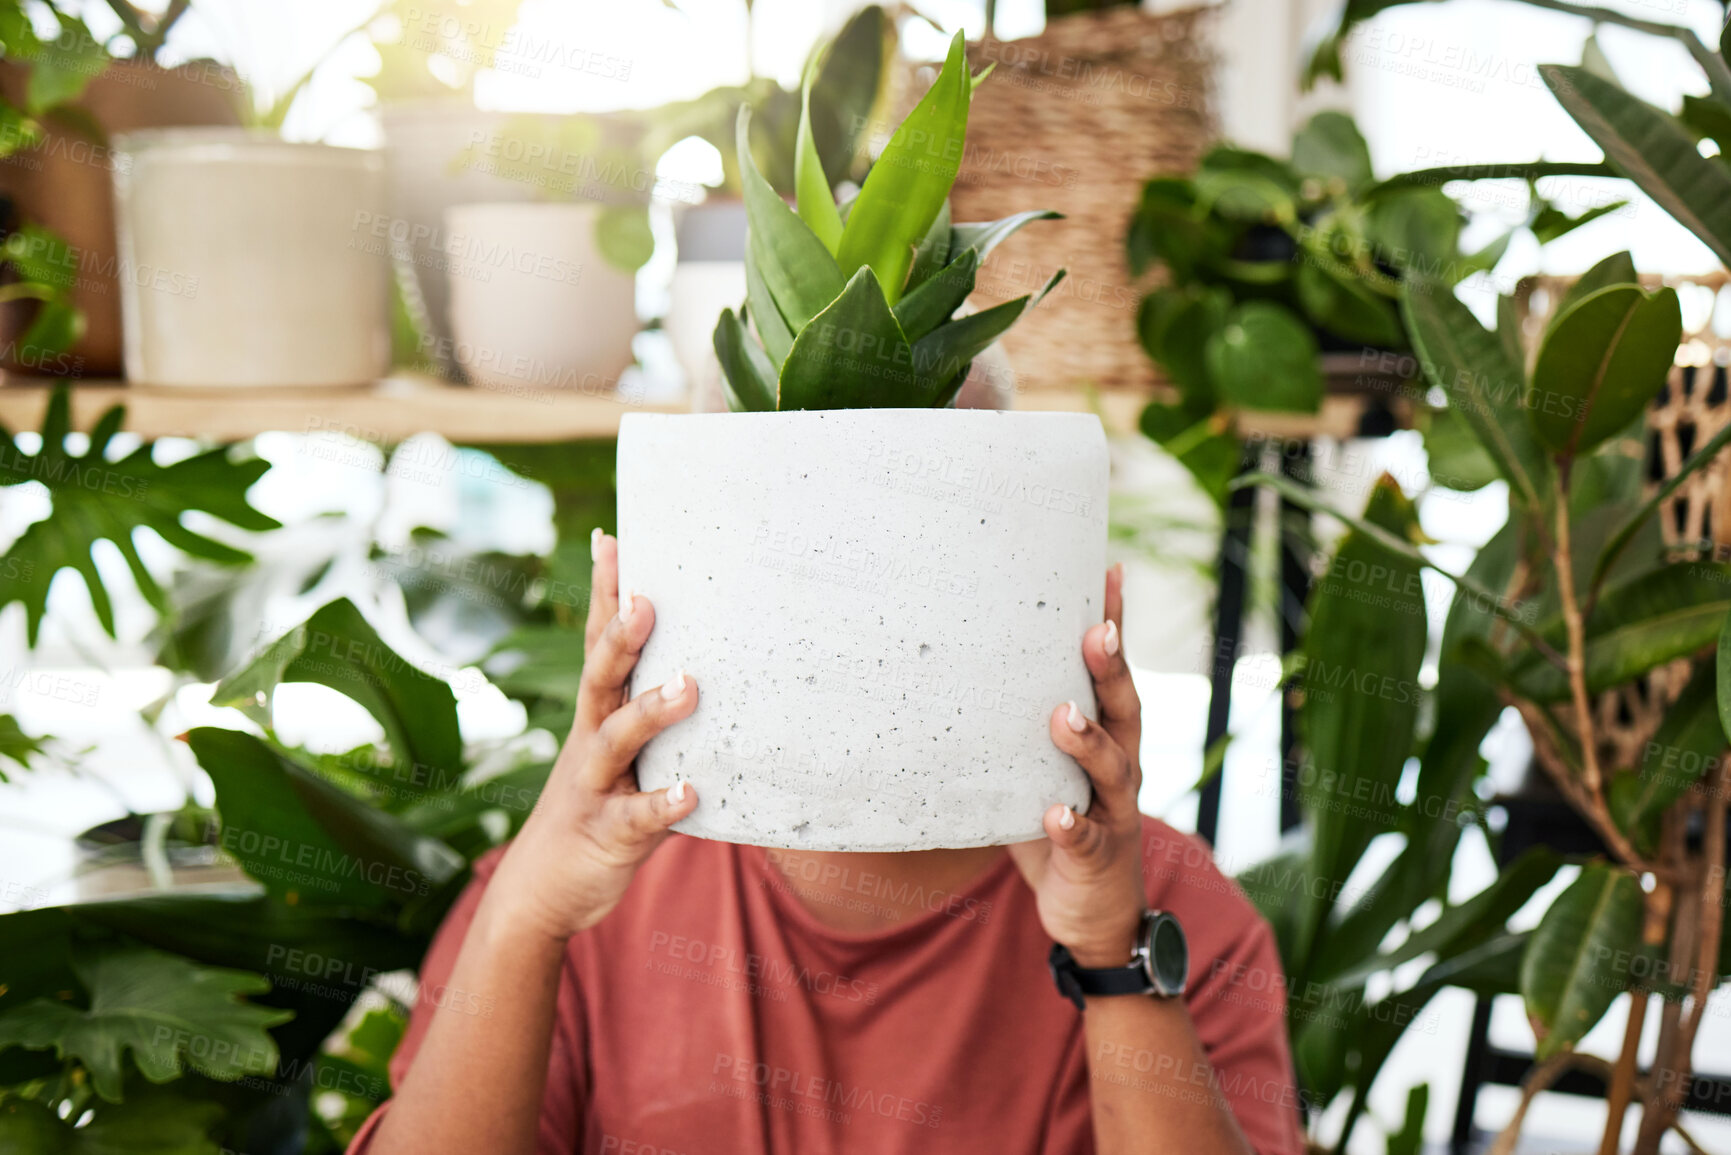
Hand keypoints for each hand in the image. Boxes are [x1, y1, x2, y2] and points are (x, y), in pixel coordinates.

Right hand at [489, 530, 698, 942]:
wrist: (539, 895)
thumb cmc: (593, 815)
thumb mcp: (622, 761)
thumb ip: (656, 721)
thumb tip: (705, 668)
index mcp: (596, 718)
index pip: (599, 644)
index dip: (605, 593)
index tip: (613, 537)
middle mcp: (590, 743)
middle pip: (601, 679)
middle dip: (621, 637)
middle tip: (648, 599)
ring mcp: (594, 788)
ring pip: (617, 740)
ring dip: (651, 711)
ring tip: (689, 686)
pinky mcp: (607, 835)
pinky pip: (637, 818)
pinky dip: (662, 803)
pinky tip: (691, 792)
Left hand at [1009, 564, 1146, 967]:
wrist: (1094, 915)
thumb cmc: (1063, 826)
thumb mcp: (1041, 769)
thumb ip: (1018, 728)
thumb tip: (958, 669)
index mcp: (1109, 738)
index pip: (1113, 674)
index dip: (1114, 624)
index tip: (1109, 571)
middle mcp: (1121, 767)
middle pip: (1124, 710)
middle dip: (1110, 670)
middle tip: (1095, 631)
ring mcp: (1114, 813)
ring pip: (1112, 769)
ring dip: (1089, 741)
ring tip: (1064, 715)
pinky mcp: (1097, 858)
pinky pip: (1086, 840)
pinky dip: (1072, 826)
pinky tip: (1055, 815)